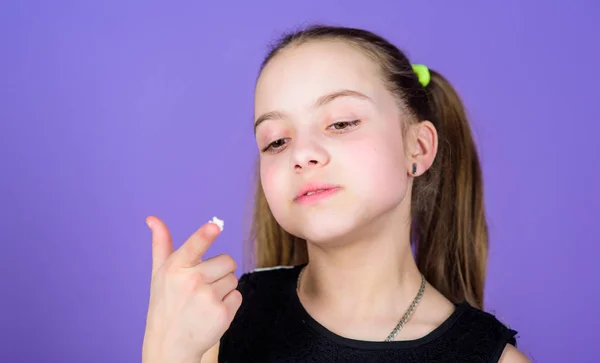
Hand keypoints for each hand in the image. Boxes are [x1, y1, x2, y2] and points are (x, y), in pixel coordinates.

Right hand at [141, 216, 241, 362]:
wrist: (170, 345)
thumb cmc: (165, 304)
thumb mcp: (160, 273)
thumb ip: (161, 244)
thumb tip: (152, 218)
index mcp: (175, 268)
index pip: (193, 247)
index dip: (205, 235)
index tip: (215, 226)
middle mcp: (191, 282)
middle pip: (227, 260)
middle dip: (220, 270)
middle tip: (203, 285)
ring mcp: (207, 298)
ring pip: (233, 278)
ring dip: (223, 288)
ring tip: (204, 301)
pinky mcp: (222, 314)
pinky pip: (238, 296)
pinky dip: (229, 303)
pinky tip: (212, 311)